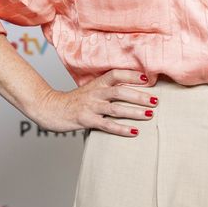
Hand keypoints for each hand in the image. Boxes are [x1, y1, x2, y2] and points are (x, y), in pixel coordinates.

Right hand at [31, 68, 159, 135]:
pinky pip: (107, 125)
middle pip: (120, 91)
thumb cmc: (74, 100)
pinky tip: (134, 132)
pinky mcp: (86, 120)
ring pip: (116, 109)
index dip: (132, 75)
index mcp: (97, 82)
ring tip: (150, 115)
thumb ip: (107, 88)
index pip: (117, 74)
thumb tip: (130, 89)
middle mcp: (95, 92)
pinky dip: (122, 129)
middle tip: (156, 101)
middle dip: (140, 96)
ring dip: (135, 112)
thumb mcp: (91, 89)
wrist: (51, 108)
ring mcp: (91, 106)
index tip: (148, 79)